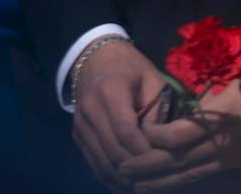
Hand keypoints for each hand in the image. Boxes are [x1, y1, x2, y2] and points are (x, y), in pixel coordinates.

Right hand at [68, 39, 166, 190]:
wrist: (96, 61)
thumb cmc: (132, 69)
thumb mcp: (152, 80)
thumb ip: (157, 109)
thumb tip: (162, 142)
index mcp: (110, 91)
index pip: (126, 130)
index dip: (144, 150)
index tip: (163, 161)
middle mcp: (90, 111)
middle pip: (112, 150)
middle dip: (136, 168)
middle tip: (159, 178)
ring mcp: (80, 126)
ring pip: (101, 161)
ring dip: (122, 178)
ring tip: (144, 187)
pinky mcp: (78, 137)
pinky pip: (93, 162)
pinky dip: (109, 176)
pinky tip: (126, 184)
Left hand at [119, 80, 240, 189]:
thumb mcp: (227, 78)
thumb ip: (198, 92)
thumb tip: (170, 101)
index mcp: (217, 116)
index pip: (173, 136)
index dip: (151, 137)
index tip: (138, 132)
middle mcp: (221, 141)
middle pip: (175, 160)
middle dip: (145, 166)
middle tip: (122, 169)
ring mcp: (231, 156)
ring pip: (187, 173)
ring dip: (159, 180)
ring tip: (136, 185)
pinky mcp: (239, 162)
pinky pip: (205, 173)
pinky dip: (182, 179)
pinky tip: (168, 181)